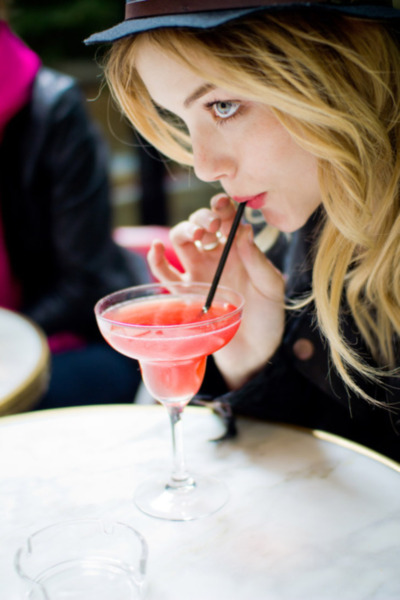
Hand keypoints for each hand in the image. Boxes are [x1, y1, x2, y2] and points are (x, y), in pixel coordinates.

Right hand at [147, 194, 284, 388]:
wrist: (255, 350)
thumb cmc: (267, 316)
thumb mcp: (272, 288)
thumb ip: (258, 261)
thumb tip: (244, 232)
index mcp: (239, 248)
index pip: (227, 218)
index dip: (223, 207)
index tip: (222, 205)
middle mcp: (216, 255)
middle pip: (200, 223)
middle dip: (202, 217)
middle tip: (212, 224)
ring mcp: (198, 272)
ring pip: (181, 240)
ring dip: (183, 230)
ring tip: (196, 235)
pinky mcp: (185, 292)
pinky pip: (164, 272)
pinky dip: (155, 258)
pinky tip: (157, 248)